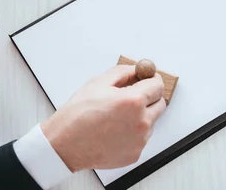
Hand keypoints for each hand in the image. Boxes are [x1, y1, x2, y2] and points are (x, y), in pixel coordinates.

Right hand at [40, 65, 165, 171]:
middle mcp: (141, 122)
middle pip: (160, 104)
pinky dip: (133, 132)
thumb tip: (137, 70)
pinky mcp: (135, 154)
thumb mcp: (99, 82)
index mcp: (133, 101)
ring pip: (151, 121)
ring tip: (117, 116)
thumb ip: (123, 72)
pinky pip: (142, 138)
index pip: (158, 85)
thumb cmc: (77, 115)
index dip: (152, 79)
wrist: (65, 144)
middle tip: (133, 95)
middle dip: (150, 97)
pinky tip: (115, 130)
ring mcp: (139, 140)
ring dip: (141, 115)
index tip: (148, 79)